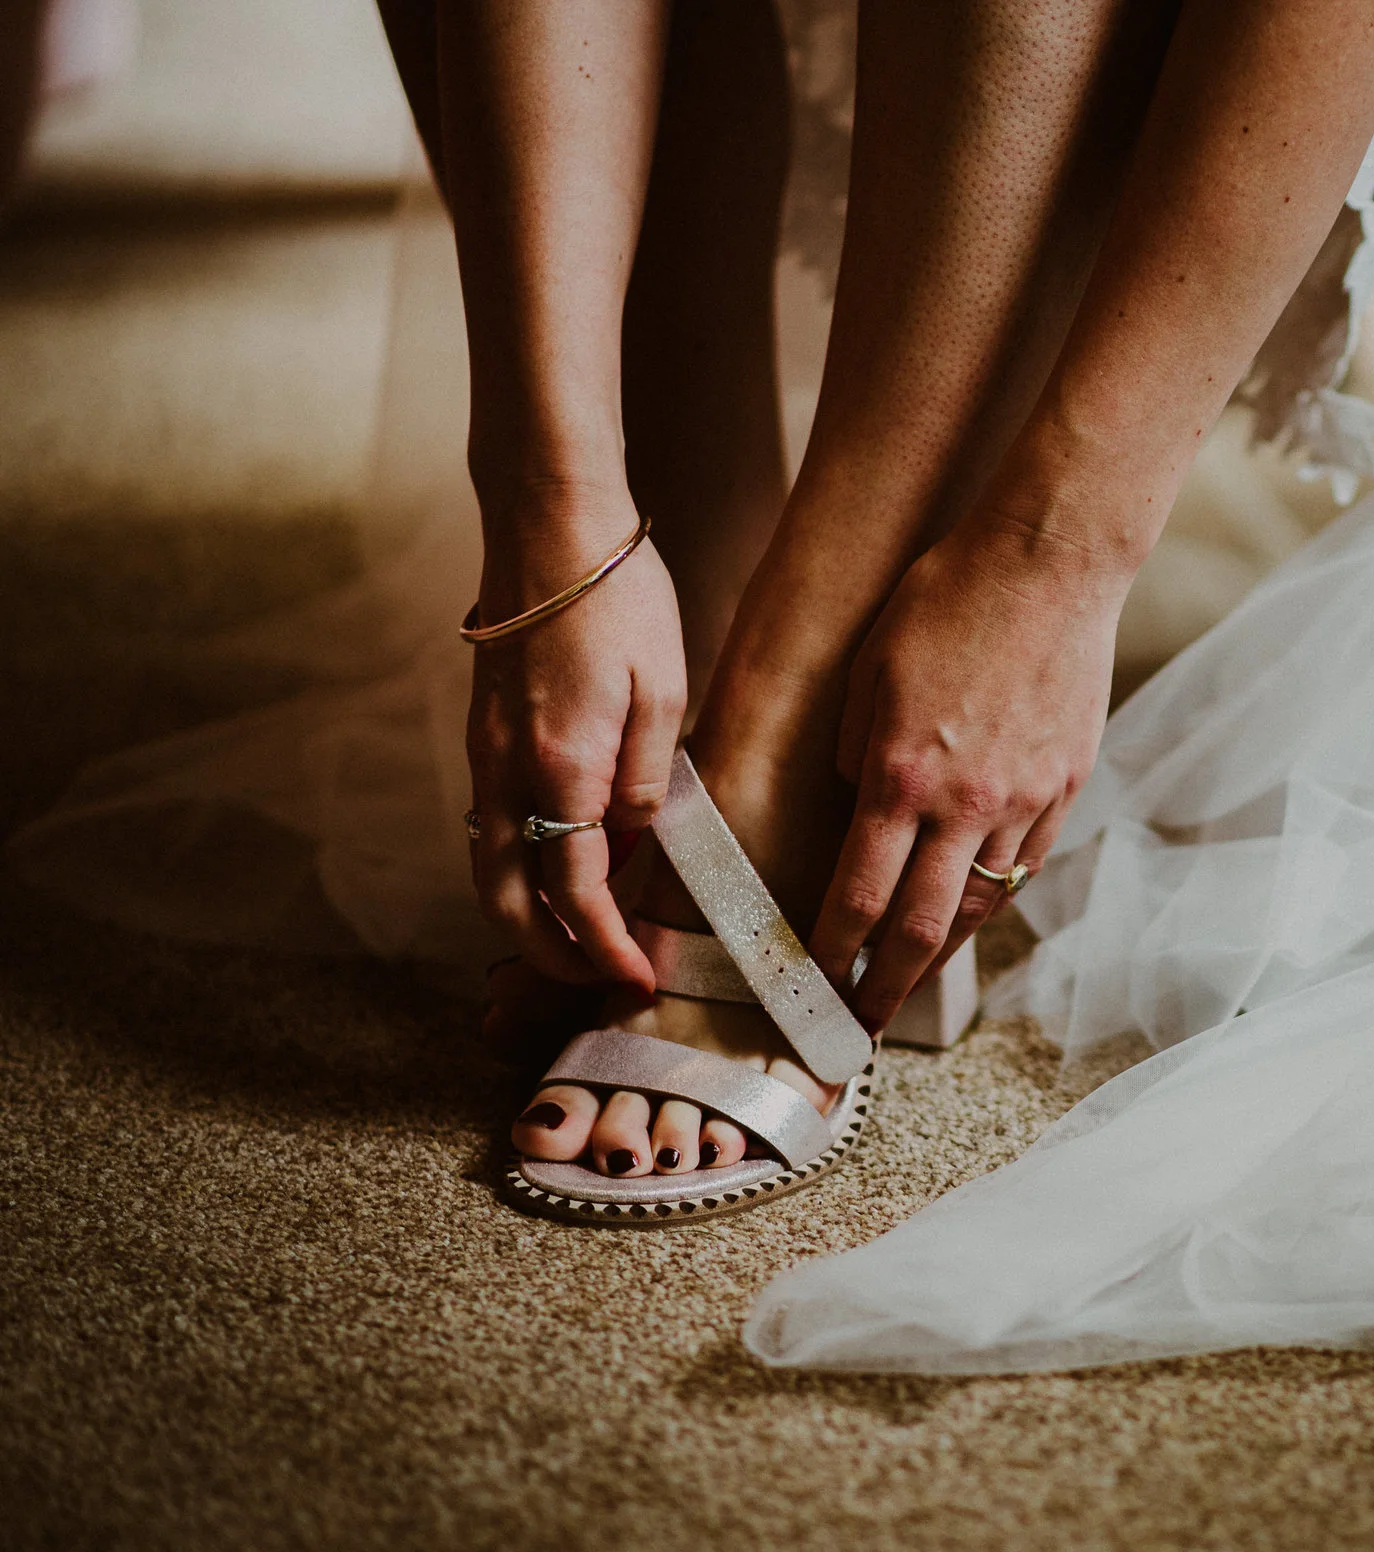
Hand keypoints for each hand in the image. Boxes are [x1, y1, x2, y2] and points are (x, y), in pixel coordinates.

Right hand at [465, 488, 684, 989]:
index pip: (576, 890)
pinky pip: (490, 824)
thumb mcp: (665, 691)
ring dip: (528, 915)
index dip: (605, 946)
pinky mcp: (481, 732)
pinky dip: (520, 865)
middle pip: (506, 898)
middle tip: (603, 975)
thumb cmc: (621, 598)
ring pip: (487, 865)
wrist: (549, 523)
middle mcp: (506, 770)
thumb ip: (647, 779)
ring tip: (587, 934)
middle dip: (551, 952)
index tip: (636, 978)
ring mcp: (483, 751)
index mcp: (561, 766)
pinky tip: (569, 864)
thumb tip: (633, 842)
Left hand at [812, 509, 1127, 1030]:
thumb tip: (861, 801)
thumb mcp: (870, 668)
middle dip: (884, 987)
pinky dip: (992, 897)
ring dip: (940, 954)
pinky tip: (970, 910)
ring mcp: (1024, 800)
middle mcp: (964, 804)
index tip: (809, 986)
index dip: (832, 953)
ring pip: (980, 905)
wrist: (1049, 563)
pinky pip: (1024, 862)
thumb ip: (857, 749)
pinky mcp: (1065, 785)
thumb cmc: (946, 597)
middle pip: (921, 928)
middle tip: (860, 1024)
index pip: (858, 895)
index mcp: (901, 776)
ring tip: (912, 979)